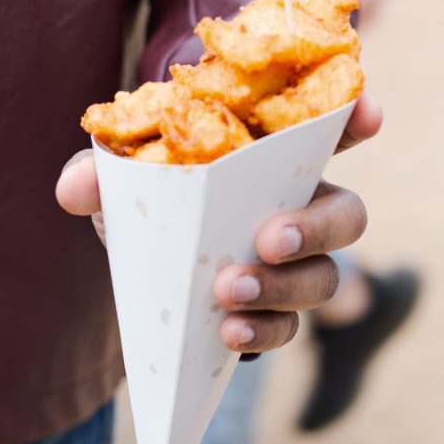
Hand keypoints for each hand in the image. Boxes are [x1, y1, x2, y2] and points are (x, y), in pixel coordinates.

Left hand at [56, 92, 381, 352]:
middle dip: (319, 227)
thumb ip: (96, 172)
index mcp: (270, 156)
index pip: (327, 131)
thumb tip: (75, 188)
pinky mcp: (269, 311)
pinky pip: (289, 326)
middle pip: (346, 214)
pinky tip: (228, 332)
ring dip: (284, 288)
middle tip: (269, 238)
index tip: (369, 111)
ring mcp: (289, 264)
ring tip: (228, 292)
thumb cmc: (146, 193)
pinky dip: (264, 329)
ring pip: (324, 277)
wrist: (136, 260)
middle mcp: (295, 205)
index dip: (356, 119)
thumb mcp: (118, 177)